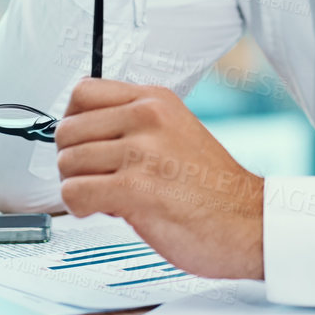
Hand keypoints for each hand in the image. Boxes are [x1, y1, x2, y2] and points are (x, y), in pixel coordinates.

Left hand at [55, 79, 264, 279]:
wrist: (247, 223)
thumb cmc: (213, 188)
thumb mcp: (176, 132)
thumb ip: (134, 127)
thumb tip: (84, 136)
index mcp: (156, 100)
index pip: (83, 92)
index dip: (74, 122)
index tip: (84, 142)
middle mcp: (147, 117)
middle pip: (67, 130)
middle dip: (74, 160)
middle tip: (98, 177)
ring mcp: (142, 151)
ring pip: (67, 163)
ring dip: (79, 186)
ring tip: (110, 195)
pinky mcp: (135, 188)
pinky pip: (74, 192)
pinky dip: (81, 207)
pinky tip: (107, 209)